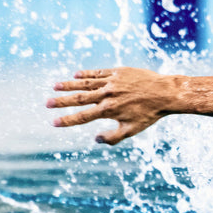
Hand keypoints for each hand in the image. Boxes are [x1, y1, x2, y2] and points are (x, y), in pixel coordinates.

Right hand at [48, 67, 182, 144]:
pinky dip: (87, 74)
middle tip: (46, 103)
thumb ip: (113, 137)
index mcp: (109, 110)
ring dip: (69, 85)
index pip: (82, 117)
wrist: (166, 93)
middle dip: (61, 101)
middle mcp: (107, 95)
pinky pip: (98, 72)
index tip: (53, 122)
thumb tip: (95, 140)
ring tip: (56, 86)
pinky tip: (76, 75)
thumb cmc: (150, 113)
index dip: (66, 120)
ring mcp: (112, 82)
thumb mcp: (133, 129)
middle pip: (79, 98)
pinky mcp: (118, 72)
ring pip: (86, 83)